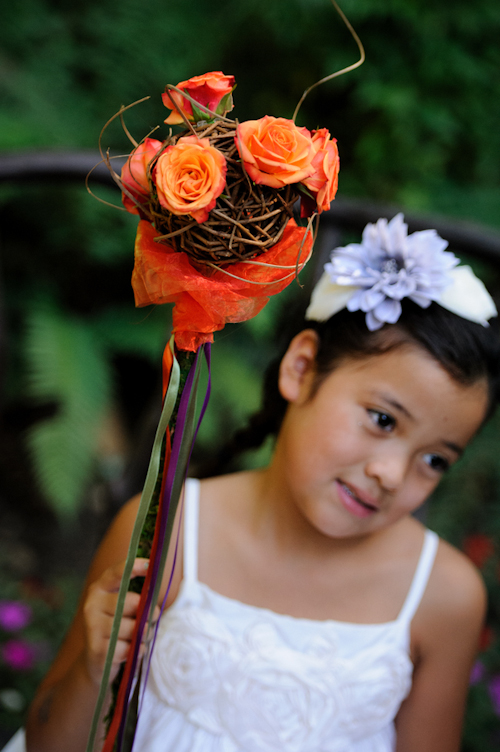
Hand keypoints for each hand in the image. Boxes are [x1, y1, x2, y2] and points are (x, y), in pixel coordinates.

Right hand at [82, 558, 159, 685]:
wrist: (97, 661)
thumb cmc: (117, 627)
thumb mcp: (123, 607)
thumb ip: (137, 595)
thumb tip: (157, 584)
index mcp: (99, 589)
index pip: (117, 573)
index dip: (134, 567)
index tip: (150, 565)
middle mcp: (92, 604)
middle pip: (132, 602)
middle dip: (149, 612)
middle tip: (152, 617)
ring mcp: (93, 627)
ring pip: (134, 627)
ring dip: (144, 634)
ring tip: (139, 636)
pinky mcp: (98, 649)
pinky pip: (130, 647)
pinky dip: (137, 650)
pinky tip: (130, 650)